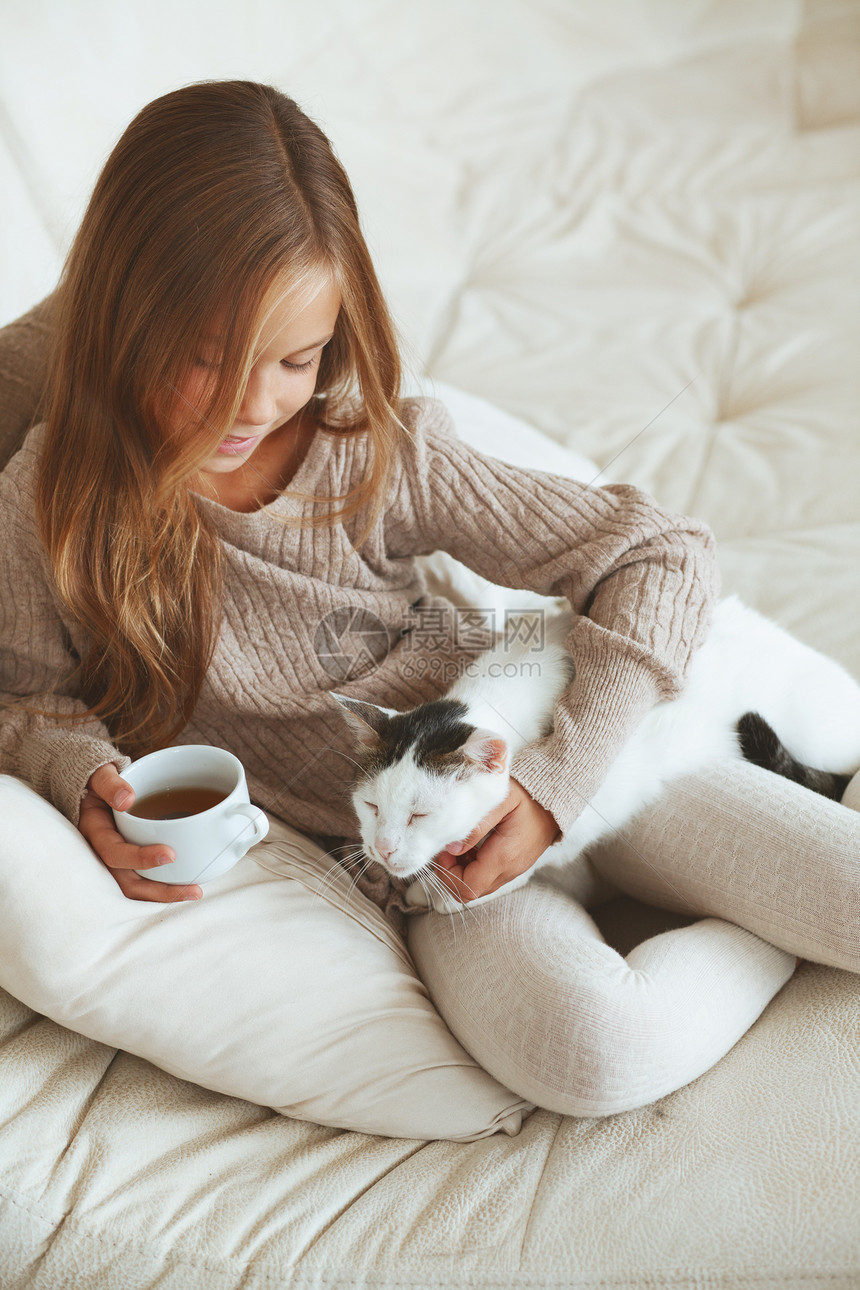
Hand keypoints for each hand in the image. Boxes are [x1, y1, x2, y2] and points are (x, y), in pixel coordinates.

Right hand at [78, 763, 201, 902]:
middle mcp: (103, 851)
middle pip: (126, 883)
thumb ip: (109, 783)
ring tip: (195, 892)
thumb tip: (126, 799)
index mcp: (95, 831)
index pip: (114, 853)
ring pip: (136, 887)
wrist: (95, 787)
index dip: (140, 858)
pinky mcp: (129, 861)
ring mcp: (117, 859)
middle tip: (193, 890)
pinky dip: (164, 885)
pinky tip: (188, 884)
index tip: (170, 854)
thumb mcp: (100, 774)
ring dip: (164, 894)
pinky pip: (144, 879)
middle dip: (158, 891)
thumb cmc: (99, 781)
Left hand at [431, 777, 560, 902]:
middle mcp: (510, 869)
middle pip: (470, 892)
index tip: (444, 849)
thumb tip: (451, 848)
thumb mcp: (499, 799)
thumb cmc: (528, 793)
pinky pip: (488, 877)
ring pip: (478, 887)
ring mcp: (514, 870)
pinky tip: (472, 845)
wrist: (556, 797)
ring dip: (461, 870)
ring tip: (459, 844)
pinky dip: (473, 867)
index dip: (448, 873)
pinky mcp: (514, 866)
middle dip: (451, 874)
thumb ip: (476, 825)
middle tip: (448, 847)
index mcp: (505, 856)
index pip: (468, 887)